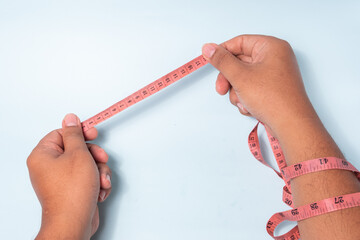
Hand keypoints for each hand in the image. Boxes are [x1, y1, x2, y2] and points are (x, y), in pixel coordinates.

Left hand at [27, 113, 111, 238]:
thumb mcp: (78, 154)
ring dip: (99, 171)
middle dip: (94, 156)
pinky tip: (99, 190)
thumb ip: (75, 134)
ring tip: (101, 181)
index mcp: (43, 155)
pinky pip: (87, 178)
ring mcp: (61, 180)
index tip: (93, 133)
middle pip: (77, 149)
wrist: (75, 222)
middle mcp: (49, 167)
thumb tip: (70, 119)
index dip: (80, 133)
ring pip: (86, 164)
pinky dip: (96, 182)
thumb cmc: (73, 191)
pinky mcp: (72, 190)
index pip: (62, 134)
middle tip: (101, 159)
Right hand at [202, 35, 318, 137]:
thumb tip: (208, 48)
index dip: (223, 52)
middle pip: (240, 62)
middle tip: (221, 89)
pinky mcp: (273, 89)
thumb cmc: (272, 98)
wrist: (290, 124)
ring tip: (243, 101)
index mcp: (271, 47)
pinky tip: (250, 107)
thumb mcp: (240, 76)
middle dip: (229, 79)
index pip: (240, 42)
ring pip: (243, 78)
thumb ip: (222, 61)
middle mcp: (275, 58)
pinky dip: (247, 98)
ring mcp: (274, 74)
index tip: (210, 61)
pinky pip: (252, 88)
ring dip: (237, 92)